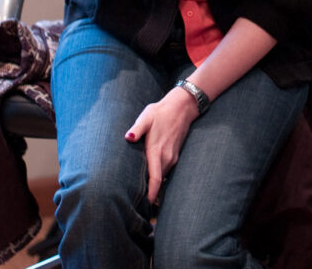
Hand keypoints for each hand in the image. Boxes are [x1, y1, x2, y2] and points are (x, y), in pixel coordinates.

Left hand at [124, 87, 200, 204]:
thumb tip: (128, 137)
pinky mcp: (175, 154)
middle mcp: (167, 157)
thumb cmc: (161, 112)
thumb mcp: (147, 117)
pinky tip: (149, 175)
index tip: (144, 205)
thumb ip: (137, 128)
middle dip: (149, 192)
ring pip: (162, 176)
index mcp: (157, 151)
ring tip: (140, 192)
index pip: (155, 179)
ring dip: (154, 184)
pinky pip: (165, 170)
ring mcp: (172, 156)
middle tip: (134, 202)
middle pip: (157, 181)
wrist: (183, 106)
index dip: (150, 194)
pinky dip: (158, 176)